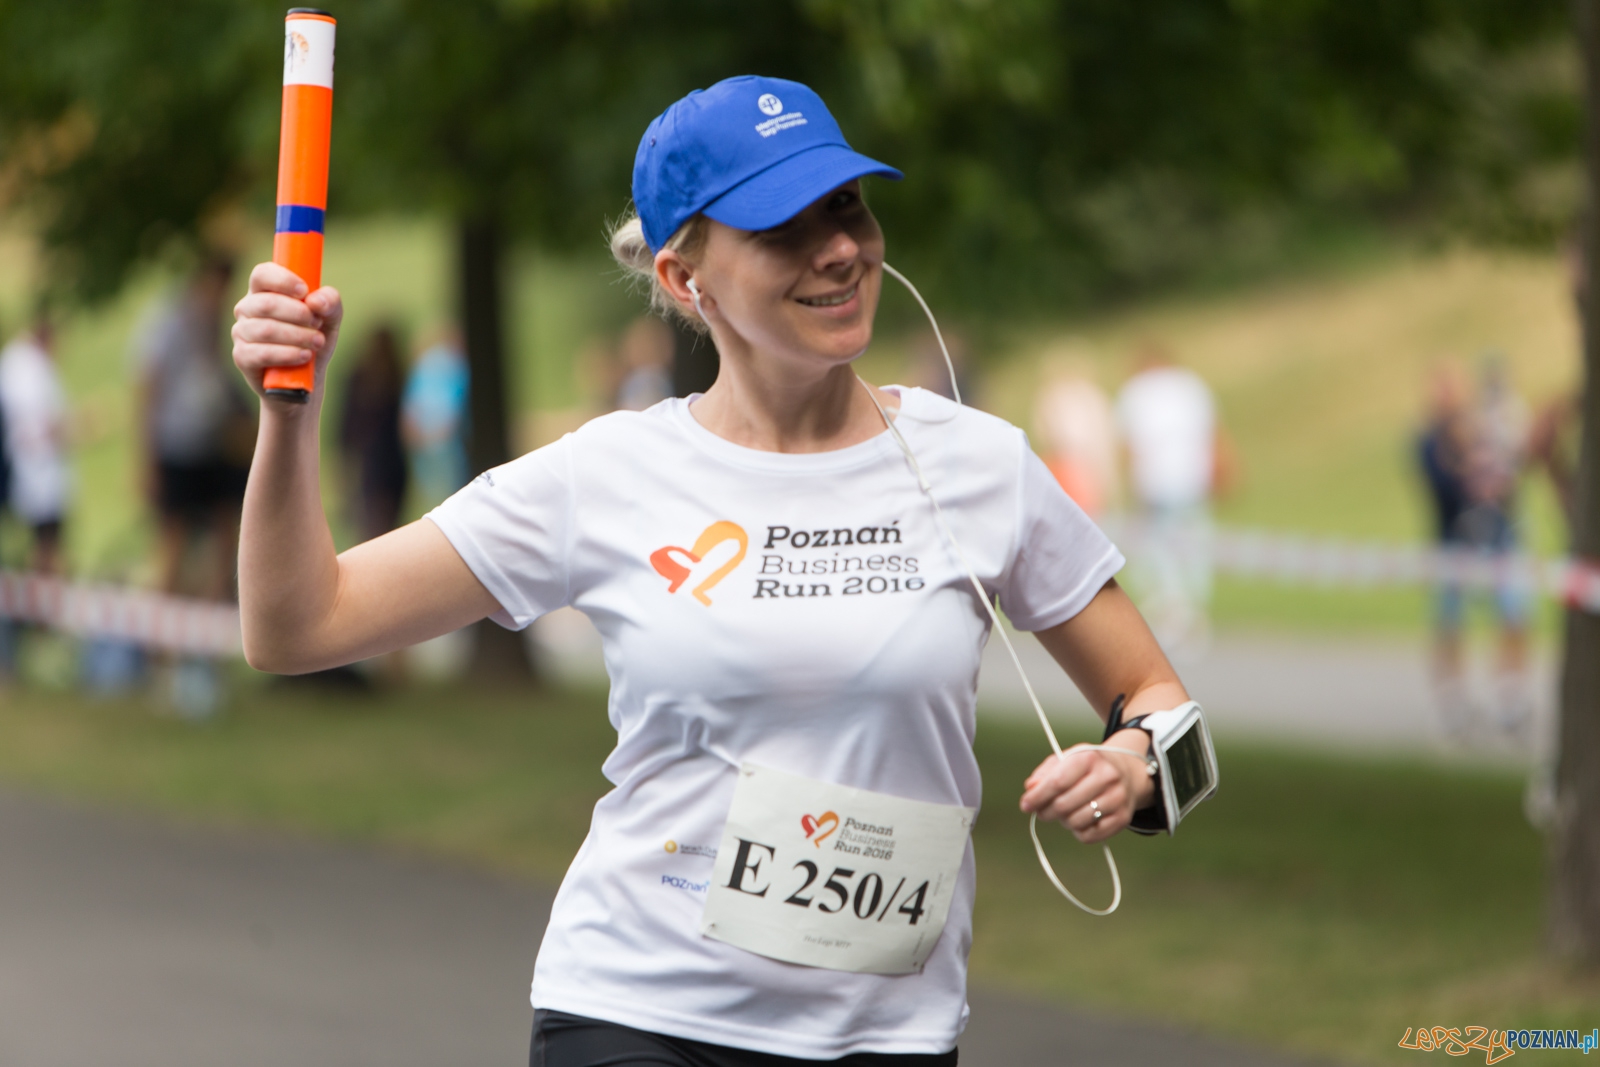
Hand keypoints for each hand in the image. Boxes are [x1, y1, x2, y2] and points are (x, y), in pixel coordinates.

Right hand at [231, 262, 342, 401]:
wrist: (305, 379)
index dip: (282, 280)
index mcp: (264, 292)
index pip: (262, 274)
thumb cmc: (313, 341)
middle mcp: (247, 309)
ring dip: (297, 336)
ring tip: (317, 342)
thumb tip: (317, 301)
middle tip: (317, 323)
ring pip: (265, 329)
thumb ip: (330, 302)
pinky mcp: (242, 357)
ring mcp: (241, 333)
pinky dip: (287, 354)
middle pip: (266, 303)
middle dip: (298, 313)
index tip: (304, 291)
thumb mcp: (330, 319)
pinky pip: (261, 353)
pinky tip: (304, 356)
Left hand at [1019, 733, 1153, 843]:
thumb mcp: (1066, 759)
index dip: (1037, 796)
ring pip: (1076, 822)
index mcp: (1089, 758)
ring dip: (1063, 821)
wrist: (1126, 772)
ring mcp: (1117, 798)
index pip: (1057, 782)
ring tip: (1064, 813)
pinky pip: (1090, 836)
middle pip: (1064, 805)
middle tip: (1042, 811)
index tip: (1026, 805)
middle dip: (1046, 811)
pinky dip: (1078, 832)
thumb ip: (1045, 773)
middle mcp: (1107, 777)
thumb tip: (1030, 788)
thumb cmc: (1088, 767)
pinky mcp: (1123, 818)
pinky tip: (1079, 820)